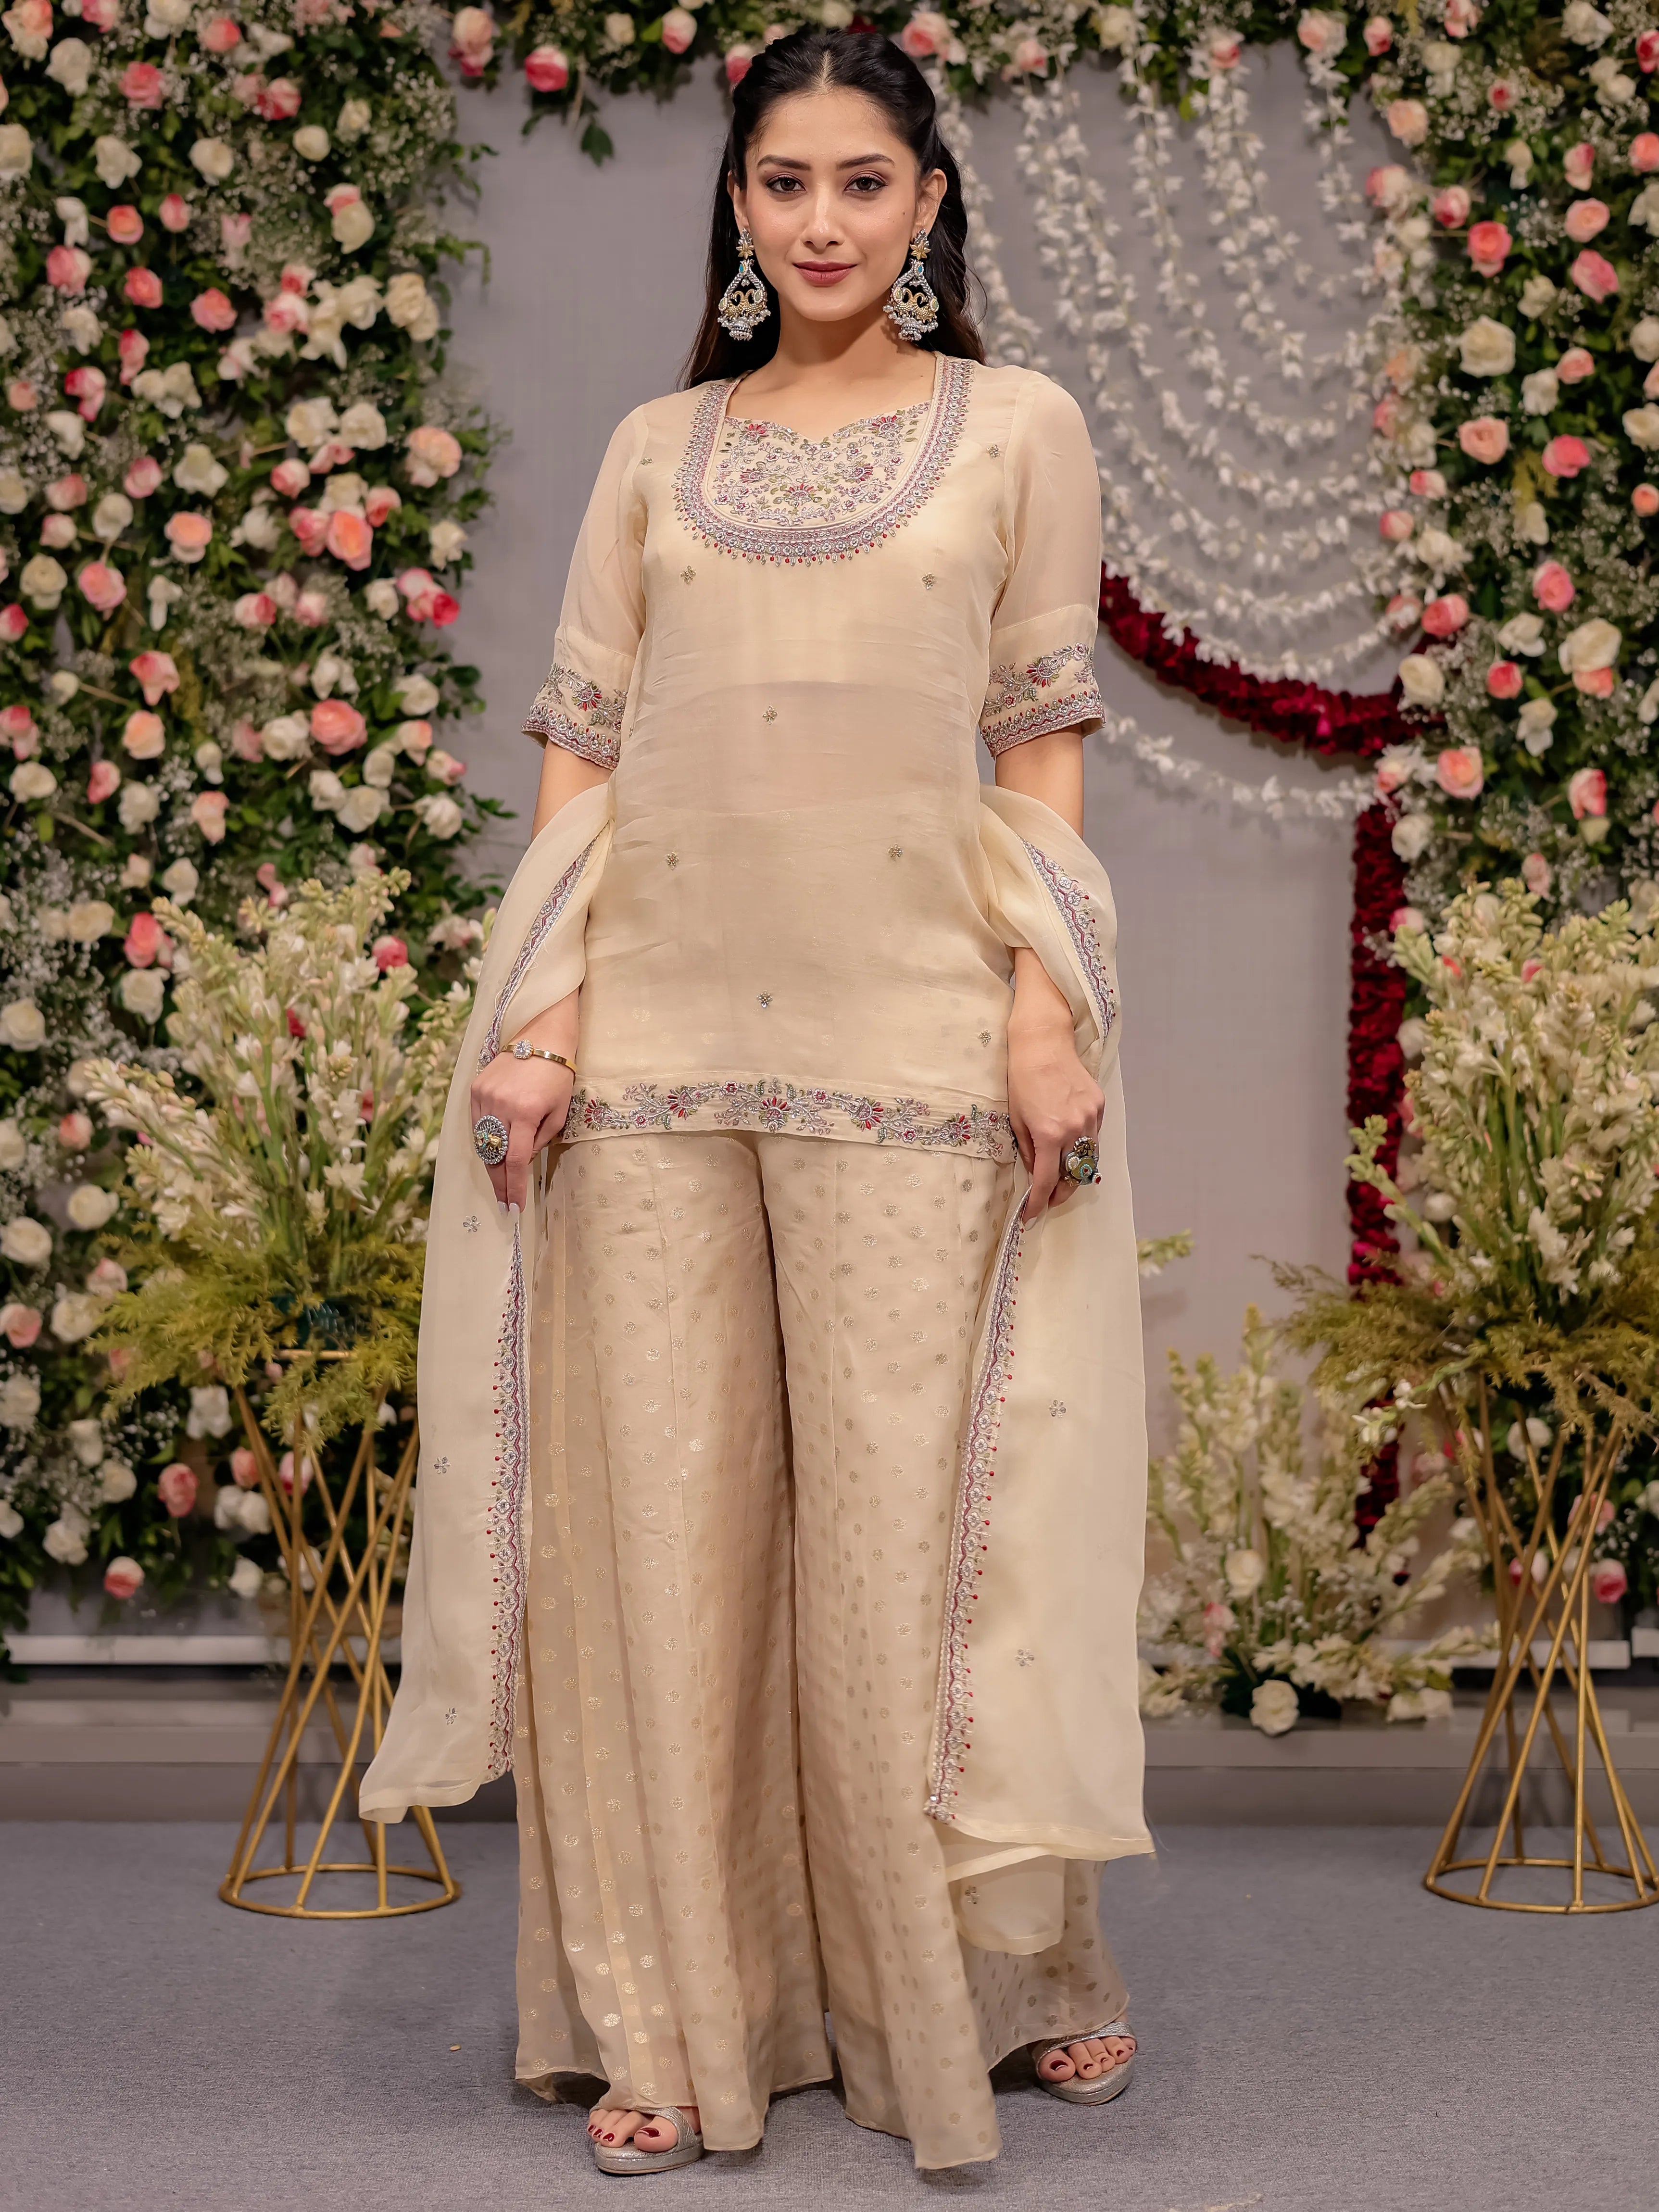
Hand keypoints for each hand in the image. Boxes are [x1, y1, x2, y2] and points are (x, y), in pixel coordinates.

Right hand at [469, 1047, 573, 1212]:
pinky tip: (492, 1154)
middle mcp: (500, 1105)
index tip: (515, 1207)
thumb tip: (522, 1162)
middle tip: (504, 1204)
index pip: (514, 1161)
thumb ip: (540, 1140)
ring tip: (500, 1184)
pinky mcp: (476, 1088)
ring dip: (490, 1166)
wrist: (541, 1036)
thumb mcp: (559, 1111)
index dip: (514, 1187)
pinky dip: (484, 1141)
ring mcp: (484, 1096)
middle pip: (494, 1156)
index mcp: (524, 1113)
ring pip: (482, 1142)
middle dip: (499, 1184)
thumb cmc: (558, 1075)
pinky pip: (477, 1124)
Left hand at [1007, 954, 1102, 1223]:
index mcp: (1049, 1134)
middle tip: (1048, 1200)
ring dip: (1074, 1172)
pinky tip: (1069, 1144)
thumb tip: (1037, 1174)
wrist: (1043, 1043)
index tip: (1030, 1215)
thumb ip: (1029, 1150)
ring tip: (1060, 1177)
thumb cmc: (1022, 1079)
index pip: (1047, 1181)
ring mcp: (1091, 1118)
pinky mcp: (1099, 1106)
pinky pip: (1093, 1137)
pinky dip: (1082, 1146)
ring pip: (1088, 1159)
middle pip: (1074, 1176)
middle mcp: (1074, 1129)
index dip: (1038, 1203)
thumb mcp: (1016, 1119)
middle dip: (1061, 1193)